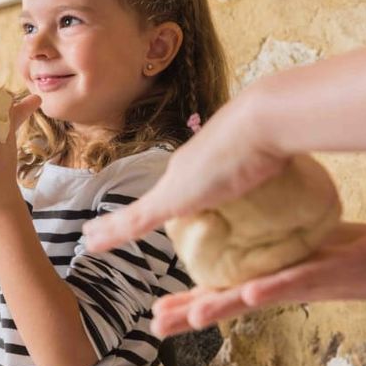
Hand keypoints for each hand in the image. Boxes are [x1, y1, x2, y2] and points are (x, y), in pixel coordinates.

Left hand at [83, 94, 288, 251]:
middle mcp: (181, 171)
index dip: (167, 200)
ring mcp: (174, 185)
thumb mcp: (266, 165)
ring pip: (134, 214)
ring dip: (112, 228)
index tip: (155, 211)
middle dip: (130, 217)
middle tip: (107, 228)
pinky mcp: (170, 198)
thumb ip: (263, 174)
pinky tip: (91, 242)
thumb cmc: (275, 140)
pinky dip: (112, 233)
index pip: (181, 188)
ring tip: (90, 237)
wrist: (264, 123)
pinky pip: (133, 222)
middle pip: (153, 201)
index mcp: (202, 165)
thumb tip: (275, 172)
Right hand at [149, 224, 365, 336]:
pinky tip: (249, 292)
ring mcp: (294, 283)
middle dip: (189, 316)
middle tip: (157, 326)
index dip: (185, 302)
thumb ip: (262, 241)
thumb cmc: (342, 251)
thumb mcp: (292, 244)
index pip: (215, 291)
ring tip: (191, 316)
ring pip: (249, 300)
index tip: (154, 311)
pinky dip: (269, 288)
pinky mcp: (320, 276)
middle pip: (223, 304)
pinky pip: (290, 283)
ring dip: (219, 309)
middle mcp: (273, 288)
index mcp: (262, 278)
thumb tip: (232, 223)